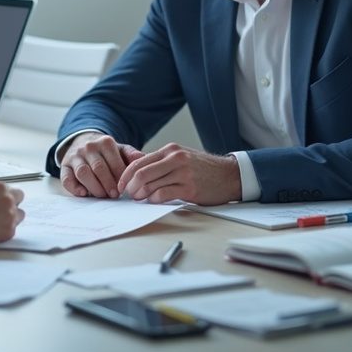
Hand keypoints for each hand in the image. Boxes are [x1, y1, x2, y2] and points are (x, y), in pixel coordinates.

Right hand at [0, 182, 25, 257]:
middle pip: (20, 199)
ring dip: (12, 218)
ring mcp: (10, 215)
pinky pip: (13, 229)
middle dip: (13, 204)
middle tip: (1, 212)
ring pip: (20, 215)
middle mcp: (8, 199)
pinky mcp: (10, 231)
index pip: (12, 189)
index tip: (0, 202)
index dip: (5, 196)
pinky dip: (5, 231)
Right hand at [59, 132, 144, 198]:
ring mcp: (75, 156)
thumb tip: (143, 158)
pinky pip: (66, 178)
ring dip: (94, 187)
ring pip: (83, 172)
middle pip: (99, 168)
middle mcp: (89, 147)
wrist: (84, 142)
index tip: (124, 189)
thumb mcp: (120, 149)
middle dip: (108, 184)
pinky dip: (74, 188)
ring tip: (102, 196)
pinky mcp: (64, 165)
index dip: (120, 178)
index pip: (114, 162)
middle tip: (114, 195)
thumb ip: (131, 154)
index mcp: (105, 142)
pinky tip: (83, 194)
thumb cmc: (105, 152)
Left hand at [118, 143, 240, 204]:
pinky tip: (154, 201)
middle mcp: (175, 159)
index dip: (126, 175)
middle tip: (129, 194)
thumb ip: (162, 162)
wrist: (229, 175)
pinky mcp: (189, 188)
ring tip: (140, 199)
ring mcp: (182, 173)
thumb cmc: (203, 169)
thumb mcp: (181, 158)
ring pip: (151, 184)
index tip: (121, 184)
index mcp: (170, 150)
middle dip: (131, 186)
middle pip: (142, 173)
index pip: (139, 161)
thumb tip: (137, 173)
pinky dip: (154, 199)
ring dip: (141, 195)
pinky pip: (164, 194)